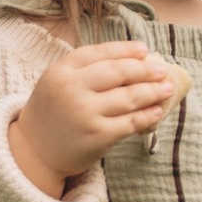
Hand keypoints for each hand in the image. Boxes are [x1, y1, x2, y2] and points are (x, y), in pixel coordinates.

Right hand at [8, 42, 184, 196]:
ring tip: (167, 87)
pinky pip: (131, 122)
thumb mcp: (56, 82)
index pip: (100, 52)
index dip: (126, 50)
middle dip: (145, 69)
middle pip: (119, 72)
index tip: (145, 50)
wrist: (34, 151)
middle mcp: (72, 89)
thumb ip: (84, 70)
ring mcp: (86, 113)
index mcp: (61, 71)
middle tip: (162, 69)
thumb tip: (131, 59)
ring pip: (130, 97)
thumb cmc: (52, 113)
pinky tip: (158, 110)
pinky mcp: (99, 136)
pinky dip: (148, 115)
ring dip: (154, 91)